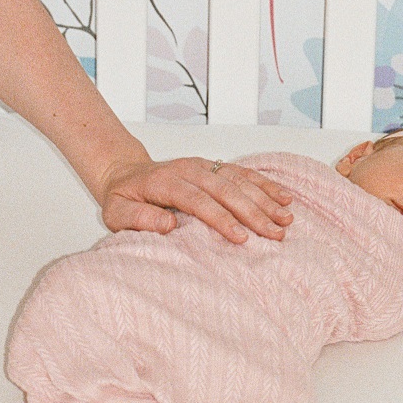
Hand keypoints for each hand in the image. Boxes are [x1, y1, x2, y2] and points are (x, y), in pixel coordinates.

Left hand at [97, 155, 295, 244]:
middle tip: (275, 235)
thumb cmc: (123, 198)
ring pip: (238, 180)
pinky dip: (264, 184)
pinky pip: (242, 173)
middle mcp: (187, 169)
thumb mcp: (116, 213)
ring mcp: (202, 165)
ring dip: (264, 199)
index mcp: (164, 182)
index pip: (197, 200)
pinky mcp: (212, 166)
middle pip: (224, 190)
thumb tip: (167, 225)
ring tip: (286, 220)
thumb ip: (139, 218)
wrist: (125, 172)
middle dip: (252, 213)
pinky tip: (284, 197)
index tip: (240, 238)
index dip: (220, 218)